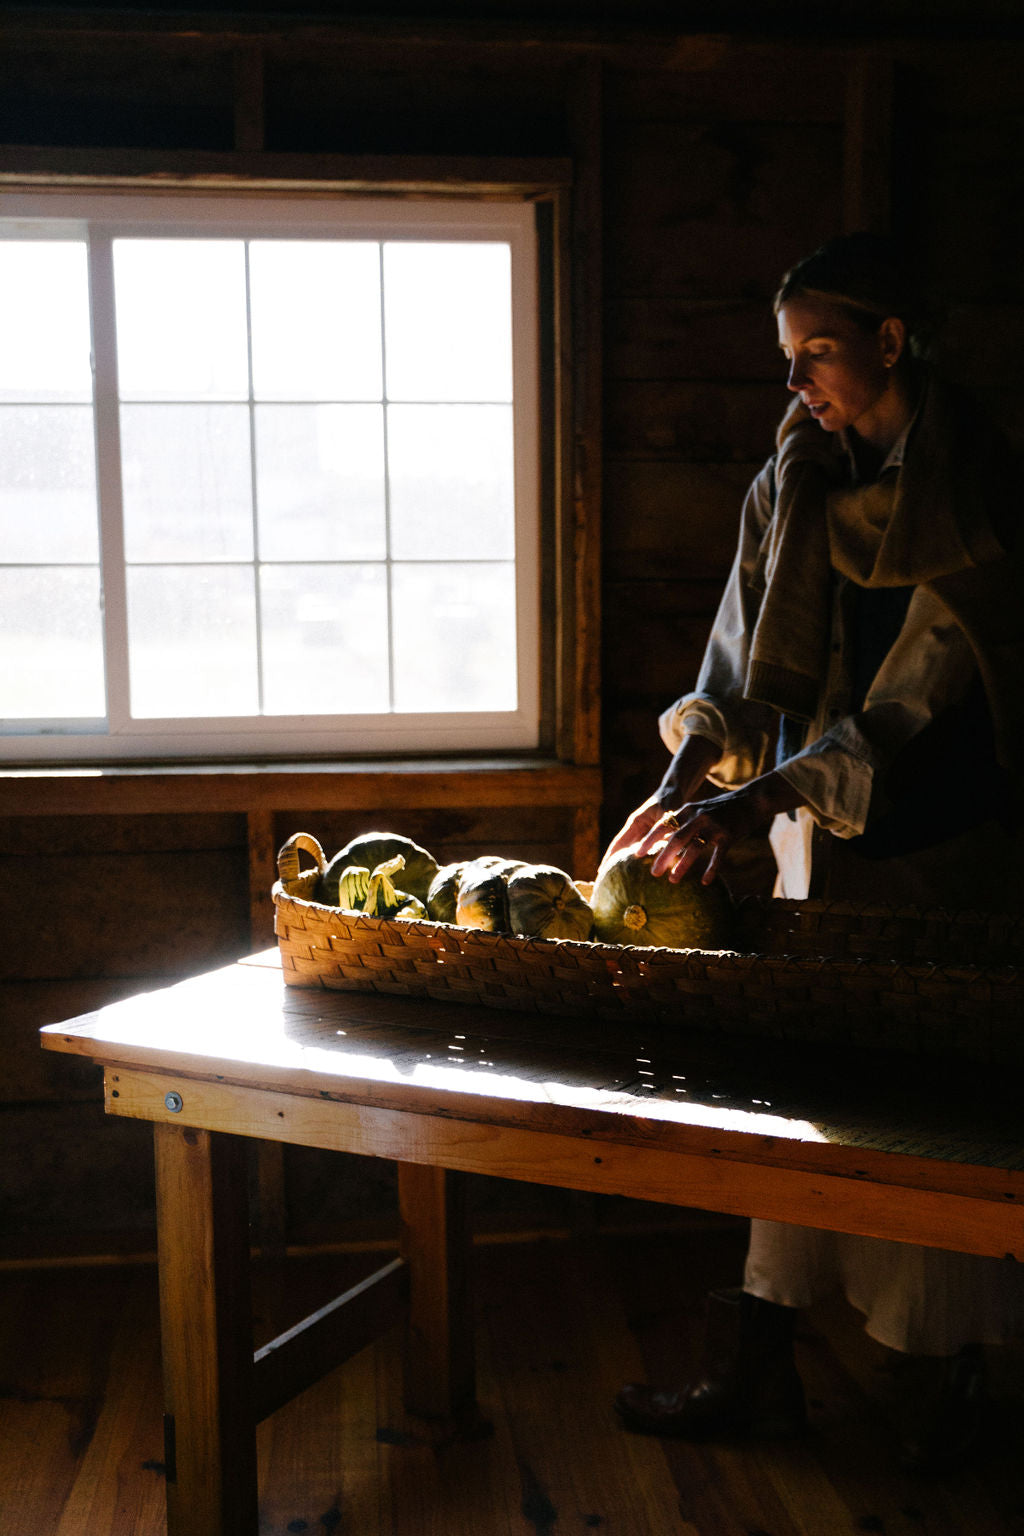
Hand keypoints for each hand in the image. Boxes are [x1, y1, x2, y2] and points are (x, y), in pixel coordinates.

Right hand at [600, 735, 721, 868]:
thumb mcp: (668, 814)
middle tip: (605, 882)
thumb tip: (665, 849)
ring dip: (624, 864)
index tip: (602, 872)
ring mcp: (642, 832)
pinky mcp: (650, 836)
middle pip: (620, 850)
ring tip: (618, 881)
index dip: (609, 858)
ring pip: (630, 852)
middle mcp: (635, 829)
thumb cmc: (671, 800)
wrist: (674, 791)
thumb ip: (664, 831)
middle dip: (613, 865)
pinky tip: (638, 873)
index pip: (618, 844)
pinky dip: (638, 861)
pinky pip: (642, 851)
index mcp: (635, 823)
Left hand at [635, 773, 804, 885]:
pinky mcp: (729, 834)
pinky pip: (718, 855)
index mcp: (688, 810)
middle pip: (676, 838)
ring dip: (682, 865)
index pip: (664, 824)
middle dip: (662, 856)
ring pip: (694, 848)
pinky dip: (711, 869)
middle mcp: (698, 816)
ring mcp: (714, 825)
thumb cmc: (722, 809)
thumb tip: (667, 842)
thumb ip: (685, 823)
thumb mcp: (700, 810)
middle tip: (653, 873)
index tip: (637, 853)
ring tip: (672, 880)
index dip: (650, 839)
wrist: (751, 799)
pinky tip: (706, 882)